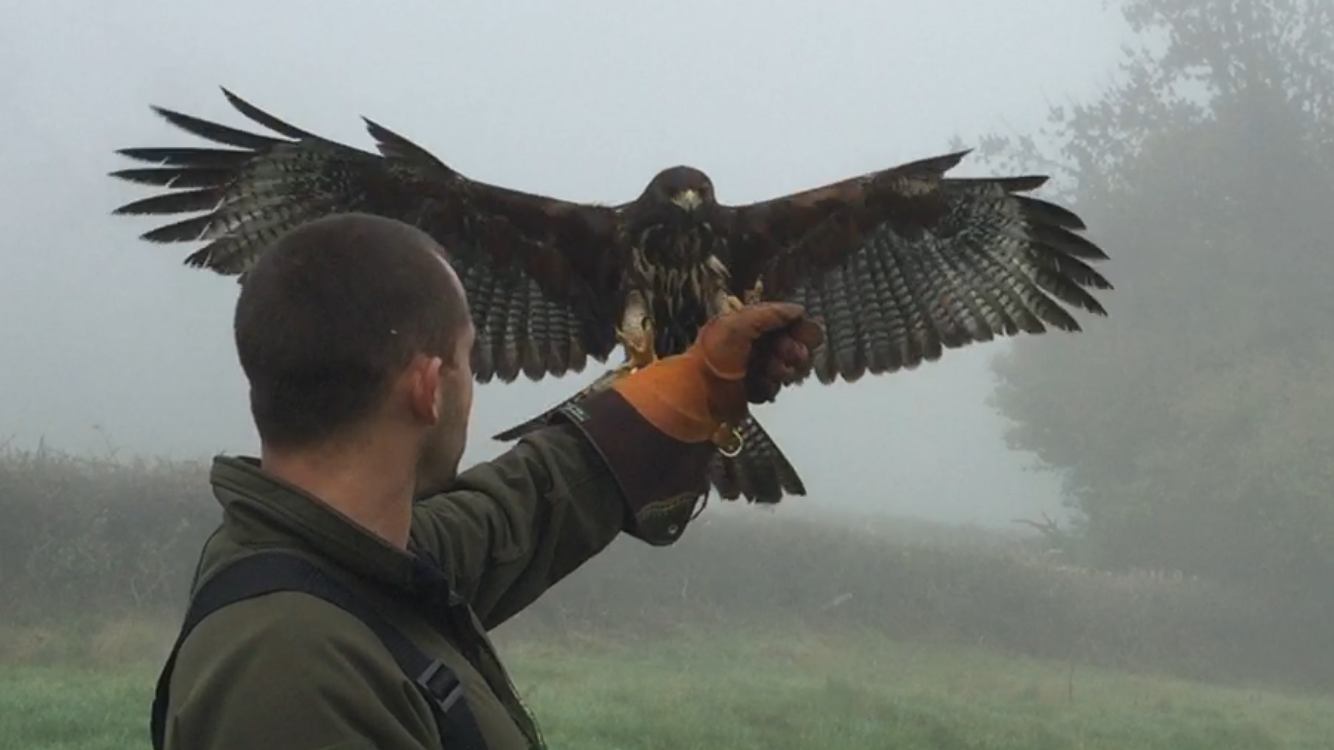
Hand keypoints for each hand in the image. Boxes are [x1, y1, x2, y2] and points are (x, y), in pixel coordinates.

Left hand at [692, 302, 824, 421]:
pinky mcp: (753, 388)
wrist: (700, 391)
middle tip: (789, 355)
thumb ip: (769, 315)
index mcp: (749, 324)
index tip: (805, 335)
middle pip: (790, 346)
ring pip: (786, 369)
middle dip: (793, 352)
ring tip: (770, 371)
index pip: (784, 322)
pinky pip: (774, 388)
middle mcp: (754, 344)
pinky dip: (769, 387)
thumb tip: (796, 310)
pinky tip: (759, 385)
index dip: (798, 328)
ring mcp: (754, 367)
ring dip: (782, 371)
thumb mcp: (739, 326)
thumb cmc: (713, 356)